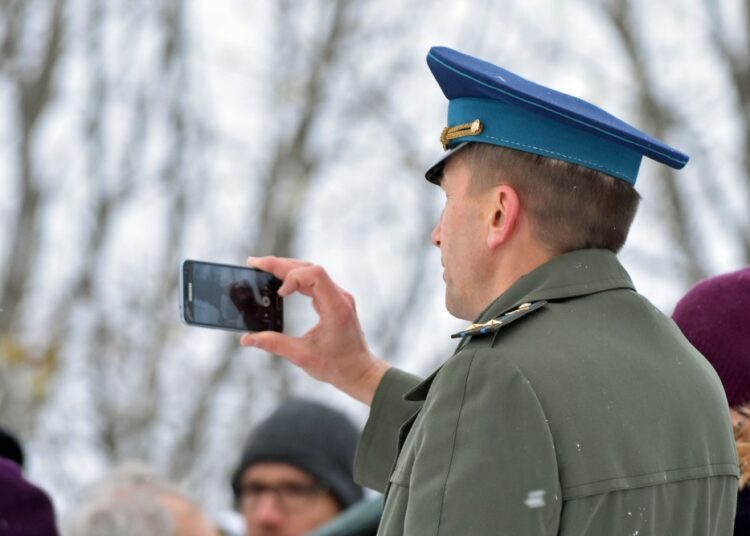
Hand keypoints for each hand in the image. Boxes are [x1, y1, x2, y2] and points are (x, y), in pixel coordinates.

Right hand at [240, 256, 390, 404]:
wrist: (359, 371)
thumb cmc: (336, 366)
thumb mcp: (302, 357)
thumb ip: (274, 344)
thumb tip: (246, 339)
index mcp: (335, 308)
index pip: (315, 275)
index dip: (294, 277)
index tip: (280, 294)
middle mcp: (339, 297)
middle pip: (309, 268)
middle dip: (280, 265)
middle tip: (254, 263)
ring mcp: (338, 297)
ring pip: (311, 271)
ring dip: (287, 268)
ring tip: (262, 268)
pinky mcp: (334, 300)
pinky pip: (314, 281)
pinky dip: (295, 278)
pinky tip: (280, 280)